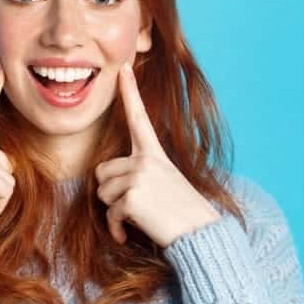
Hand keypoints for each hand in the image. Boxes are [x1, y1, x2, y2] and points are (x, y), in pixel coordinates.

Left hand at [94, 61, 222, 247]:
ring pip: (102, 194)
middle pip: (102, 172)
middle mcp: (146, 160)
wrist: (201, 234)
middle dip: (110, 192)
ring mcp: (139, 176)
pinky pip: (109, 214)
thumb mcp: (165, 183)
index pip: (139, 118)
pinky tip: (127, 235)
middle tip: (135, 205)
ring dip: (114, 211)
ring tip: (140, 216)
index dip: (130, 92)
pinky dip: (116, 229)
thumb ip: (139, 174)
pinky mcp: (132, 197)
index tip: (124, 68)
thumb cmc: (181, 213)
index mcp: (155, 154)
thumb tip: (106, 181)